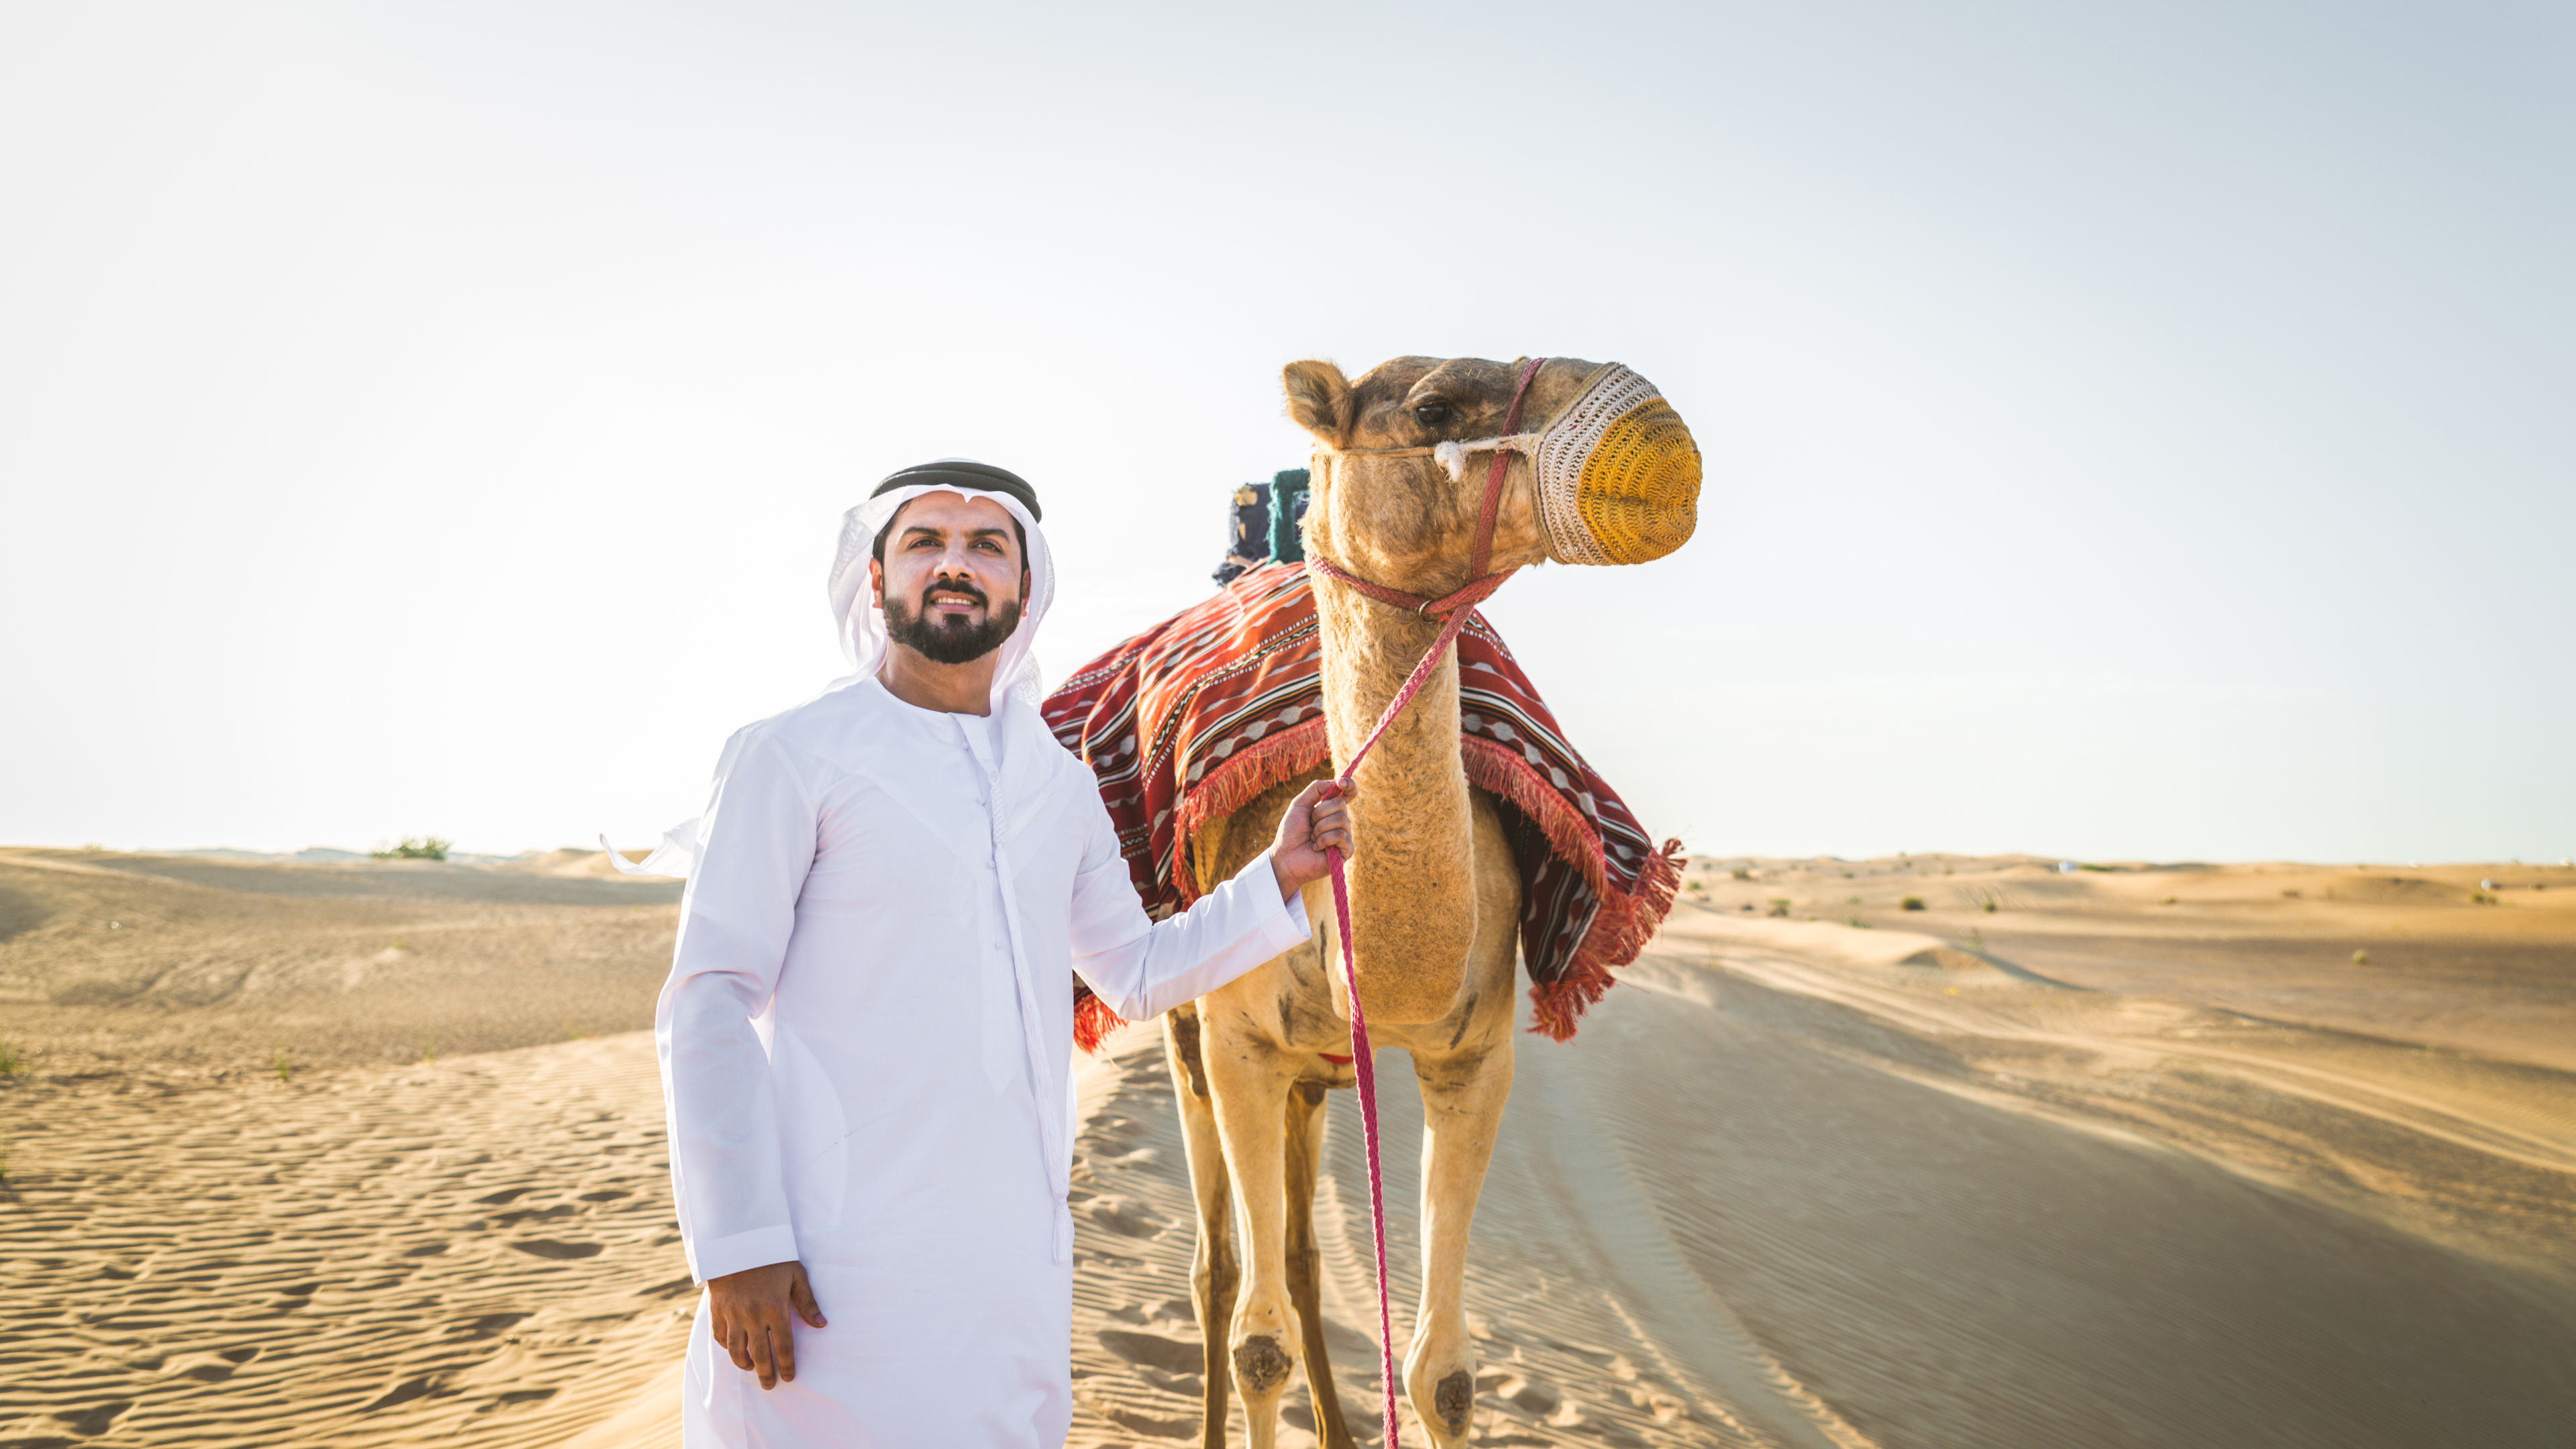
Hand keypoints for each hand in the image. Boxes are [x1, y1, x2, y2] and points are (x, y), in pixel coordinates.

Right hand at [706, 1259, 825, 1388]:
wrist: (738, 1241)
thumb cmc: (772, 1257)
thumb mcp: (795, 1274)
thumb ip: (807, 1302)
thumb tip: (821, 1325)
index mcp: (776, 1308)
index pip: (783, 1346)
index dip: (787, 1365)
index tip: (789, 1377)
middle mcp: (753, 1316)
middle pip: (760, 1354)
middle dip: (766, 1373)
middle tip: (770, 1385)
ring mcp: (733, 1314)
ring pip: (736, 1350)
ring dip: (744, 1364)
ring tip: (752, 1369)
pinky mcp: (717, 1310)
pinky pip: (720, 1336)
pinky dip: (726, 1347)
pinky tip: (734, 1350)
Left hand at [1269, 779, 1352, 898]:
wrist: (1285, 856)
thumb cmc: (1290, 832)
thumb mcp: (1299, 804)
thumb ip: (1316, 788)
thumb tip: (1336, 781)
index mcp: (1331, 809)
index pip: (1348, 793)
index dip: (1349, 786)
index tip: (1341, 782)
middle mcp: (1340, 821)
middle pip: (1341, 804)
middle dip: (1319, 812)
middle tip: (1310, 824)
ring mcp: (1345, 835)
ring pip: (1341, 819)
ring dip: (1320, 828)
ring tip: (1312, 838)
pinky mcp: (1346, 850)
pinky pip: (1340, 835)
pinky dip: (1324, 839)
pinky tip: (1317, 847)